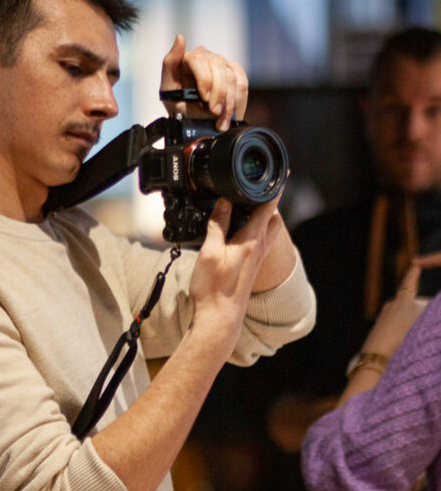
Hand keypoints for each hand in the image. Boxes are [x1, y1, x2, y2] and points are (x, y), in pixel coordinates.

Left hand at [160, 34, 247, 130]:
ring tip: (220, 120)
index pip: (199, 59)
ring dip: (228, 103)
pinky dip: (238, 102)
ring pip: (232, 77)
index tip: (205, 98)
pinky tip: (230, 114)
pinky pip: (242, 84)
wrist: (193, 122)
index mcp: (188, 58)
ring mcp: (222, 64)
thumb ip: (170, 63)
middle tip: (214, 112)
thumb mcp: (168, 89)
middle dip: (218, 93)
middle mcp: (206, 57)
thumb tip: (180, 37)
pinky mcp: (235, 74)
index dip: (205, 79)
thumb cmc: (178, 105)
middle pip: (218, 66)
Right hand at [189, 196, 281, 358]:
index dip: (273, 187)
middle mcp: (260, 247)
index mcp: (252, 240)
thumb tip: (224, 202)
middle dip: (267, 198)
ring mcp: (258, 257)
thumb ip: (218, 225)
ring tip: (245, 202)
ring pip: (267, 227)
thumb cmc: (213, 289)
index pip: (268, 206)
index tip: (279, 172)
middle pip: (272, 215)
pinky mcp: (252, 264)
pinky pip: (259, 237)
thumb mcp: (210, 252)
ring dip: (261, 213)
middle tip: (257, 184)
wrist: (219, 318)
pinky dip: (254, 225)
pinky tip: (238, 226)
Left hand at [362, 264, 425, 358]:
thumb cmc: (402, 341)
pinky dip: (399, 328)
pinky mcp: (379, 327)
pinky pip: (393, 323)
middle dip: (414, 303)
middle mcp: (391, 305)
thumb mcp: (420, 327)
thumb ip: (427, 318)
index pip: (409, 283)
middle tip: (423, 311)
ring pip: (399, 313)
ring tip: (413, 332)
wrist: (377, 356)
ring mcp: (383, 316)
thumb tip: (425, 313)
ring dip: (407, 319)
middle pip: (405, 300)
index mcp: (402, 302)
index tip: (415, 265)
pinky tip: (402, 339)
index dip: (413, 274)